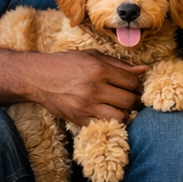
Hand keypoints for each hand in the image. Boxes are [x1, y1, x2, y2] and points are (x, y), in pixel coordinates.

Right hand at [24, 50, 146, 126]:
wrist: (38, 77)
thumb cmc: (67, 63)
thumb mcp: (94, 56)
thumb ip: (120, 64)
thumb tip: (144, 69)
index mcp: (100, 70)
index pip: (132, 82)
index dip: (139, 85)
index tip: (138, 87)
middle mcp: (94, 89)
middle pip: (129, 101)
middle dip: (136, 101)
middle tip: (134, 99)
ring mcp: (86, 106)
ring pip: (120, 117)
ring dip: (125, 113)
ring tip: (123, 108)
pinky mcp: (78, 119)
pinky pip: (102, 125)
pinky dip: (109, 122)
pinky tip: (109, 114)